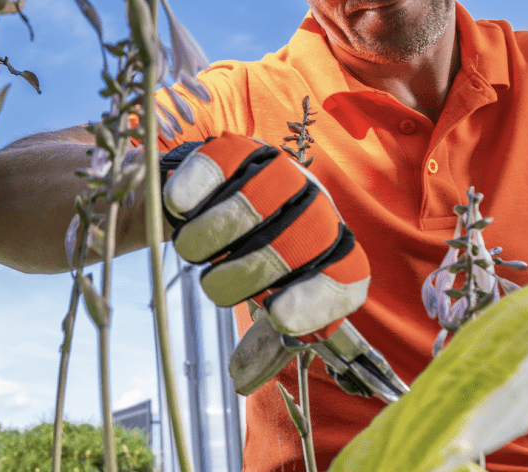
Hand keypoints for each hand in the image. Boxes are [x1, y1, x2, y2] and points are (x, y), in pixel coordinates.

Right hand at [161, 131, 369, 392]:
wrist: (203, 202)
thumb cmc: (238, 257)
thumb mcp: (257, 297)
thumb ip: (260, 340)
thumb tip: (242, 381)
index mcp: (330, 250)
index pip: (348, 277)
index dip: (320, 301)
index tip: (277, 317)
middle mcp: (315, 205)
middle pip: (301, 239)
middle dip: (249, 273)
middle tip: (215, 287)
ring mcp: (277, 169)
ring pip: (256, 202)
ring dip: (214, 237)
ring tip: (192, 250)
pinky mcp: (236, 146)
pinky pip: (218, 166)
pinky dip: (193, 193)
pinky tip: (179, 208)